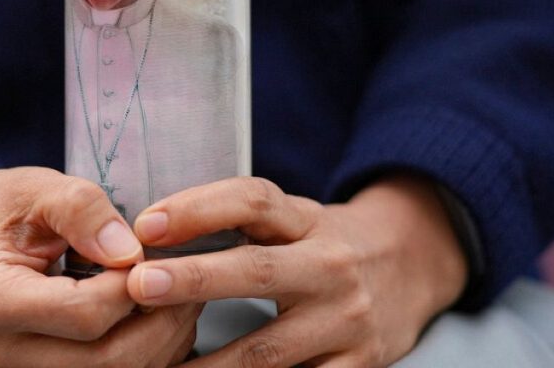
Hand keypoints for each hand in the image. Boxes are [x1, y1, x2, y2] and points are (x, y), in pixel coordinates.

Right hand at [0, 167, 200, 366]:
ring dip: (164, 340)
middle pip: (108, 361)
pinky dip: (152, 354)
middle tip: (186, 276)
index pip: (84, 314)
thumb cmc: (1, 209)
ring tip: (179, 293)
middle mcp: (5, 351)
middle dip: (161, 319)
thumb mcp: (37, 188)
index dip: (133, 285)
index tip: (150, 252)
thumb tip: (130, 251)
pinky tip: (160, 316)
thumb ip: (82, 210)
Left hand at [125, 176, 467, 366]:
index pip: (253, 202)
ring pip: (266, 350)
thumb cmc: (325, 242)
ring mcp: (346, 321)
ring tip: (155, 366)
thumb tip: (147, 238)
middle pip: (255, 271)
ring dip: (207, 364)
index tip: (146, 225)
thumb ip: (236, 223)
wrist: (414, 264)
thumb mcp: (293, 217)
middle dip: (194, 279)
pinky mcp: (358, 366)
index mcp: (306, 220)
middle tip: (138, 285)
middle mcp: (330, 266)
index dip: (198, 208)